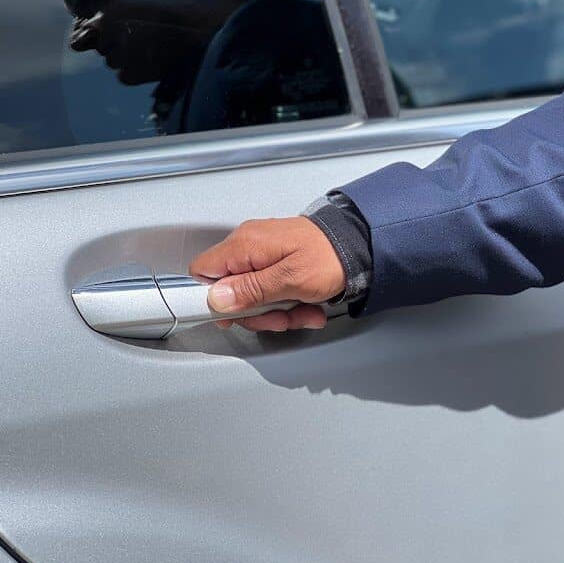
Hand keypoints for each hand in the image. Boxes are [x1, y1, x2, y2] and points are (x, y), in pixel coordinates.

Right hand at [188, 217, 345, 331]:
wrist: (361, 246)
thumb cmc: (330, 257)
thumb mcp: (289, 280)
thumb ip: (250, 290)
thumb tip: (216, 299)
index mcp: (245, 245)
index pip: (202, 271)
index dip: (213, 299)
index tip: (237, 315)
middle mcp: (249, 246)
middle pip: (230, 291)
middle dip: (257, 312)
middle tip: (280, 317)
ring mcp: (264, 254)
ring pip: (253, 296)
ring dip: (278, 312)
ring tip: (303, 311)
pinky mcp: (277, 261)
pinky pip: (270, 289)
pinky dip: (288, 303)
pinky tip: (307, 307)